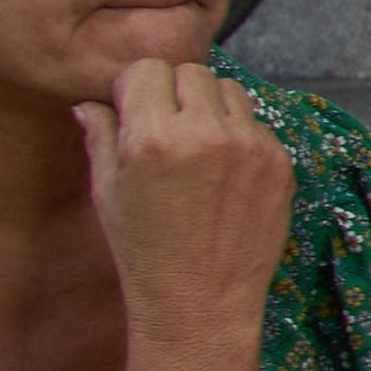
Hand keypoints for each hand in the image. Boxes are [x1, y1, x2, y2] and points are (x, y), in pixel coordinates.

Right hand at [78, 57, 295, 348]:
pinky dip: (237, 134)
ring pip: (229, 90)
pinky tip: (221, 171)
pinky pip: (255, 123)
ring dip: (209, 106)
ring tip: (194, 146)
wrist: (200, 301)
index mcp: (154, 139)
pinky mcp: (280, 162)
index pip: (149, 69)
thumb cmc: (143, 250)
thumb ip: (101, 136)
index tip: (132, 110)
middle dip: (172, 92)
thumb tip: (90, 102)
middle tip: (162, 127)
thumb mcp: (107, 193)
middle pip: (191, 72)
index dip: (135, 88)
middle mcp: (206, 134)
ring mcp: (250, 147)